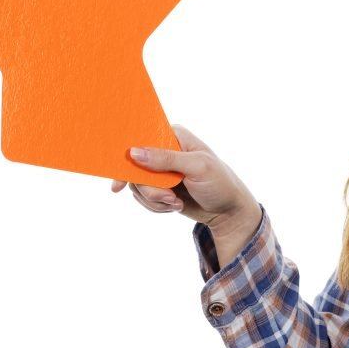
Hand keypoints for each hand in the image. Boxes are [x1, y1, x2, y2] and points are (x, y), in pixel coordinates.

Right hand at [111, 125, 260, 248]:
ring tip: (176, 202)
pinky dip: (157, 206)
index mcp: (173, 136)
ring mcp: (160, 171)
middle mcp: (163, 150)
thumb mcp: (197, 167)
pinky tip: (176, 206)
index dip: (127, 157)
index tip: (119, 181)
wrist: (229, 211)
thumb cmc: (220, 183)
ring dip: (155, 200)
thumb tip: (134, 152)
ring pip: (137, 186)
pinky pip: (144, 198)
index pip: (141, 138)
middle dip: (149, 189)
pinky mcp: (159, 188)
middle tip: (169, 197)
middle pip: (135, 167)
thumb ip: (165, 159)